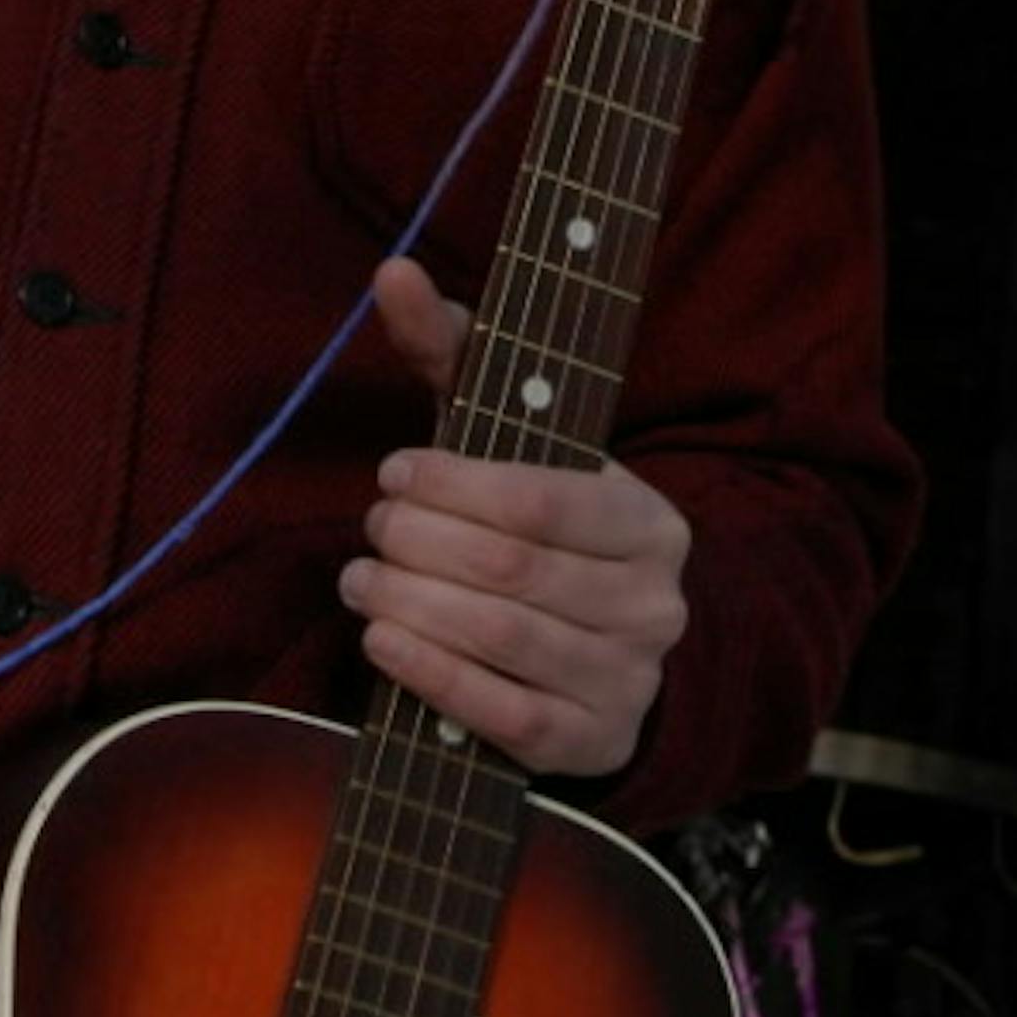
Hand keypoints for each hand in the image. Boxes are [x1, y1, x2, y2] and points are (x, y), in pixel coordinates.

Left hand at [337, 255, 689, 778]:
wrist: (594, 648)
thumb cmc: (529, 516)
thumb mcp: (501, 430)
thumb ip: (450, 345)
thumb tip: (393, 271)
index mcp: (651, 521)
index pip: (542, 499)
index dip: (451, 487)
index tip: (392, 473)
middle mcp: (656, 603)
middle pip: (512, 568)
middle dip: (418, 544)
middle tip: (369, 529)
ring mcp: (629, 680)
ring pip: (503, 638)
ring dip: (412, 605)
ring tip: (360, 578)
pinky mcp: (590, 745)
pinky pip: (502, 715)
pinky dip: (429, 675)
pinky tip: (380, 641)